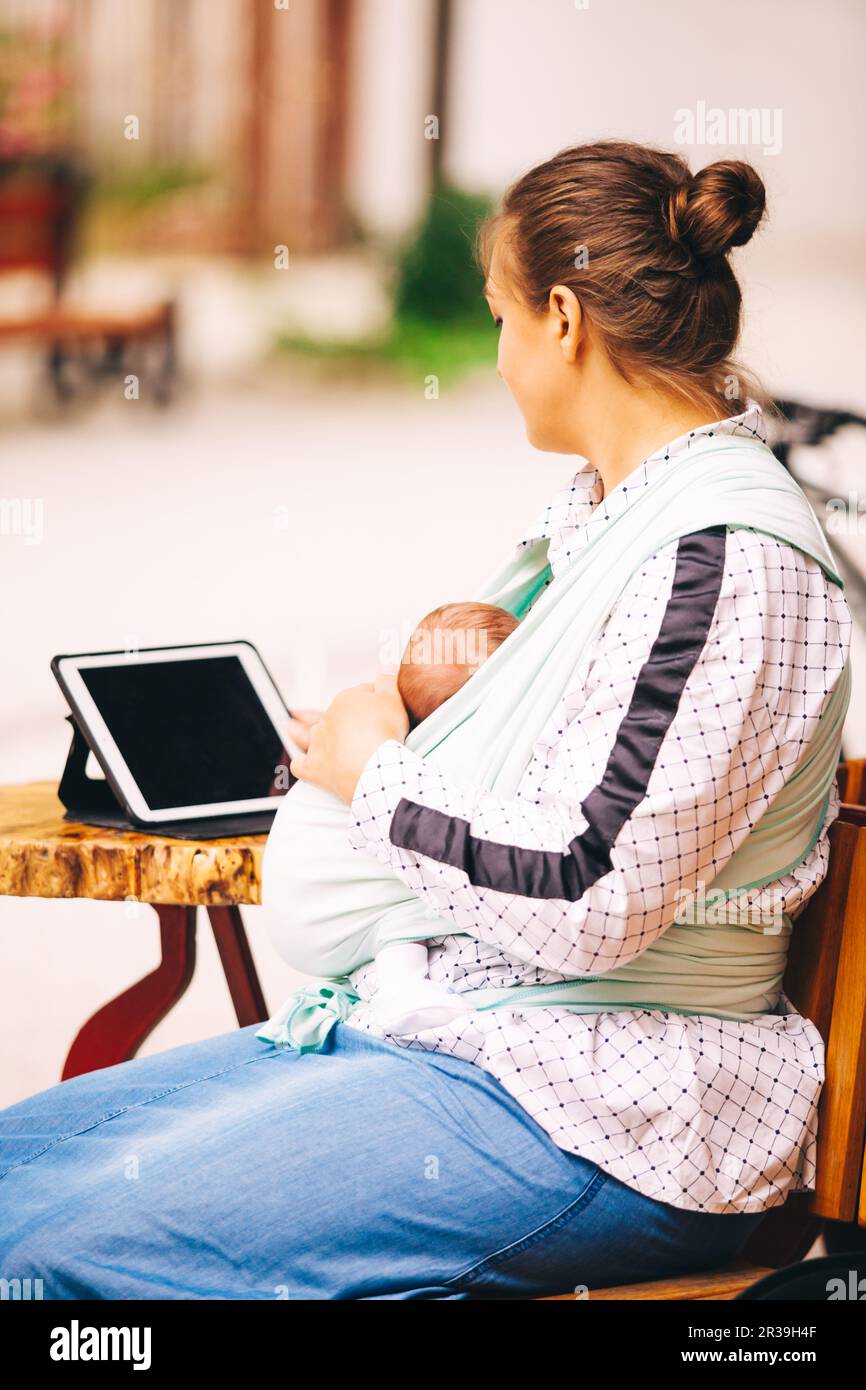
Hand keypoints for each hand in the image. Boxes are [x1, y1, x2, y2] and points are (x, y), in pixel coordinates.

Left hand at [289, 674, 408, 804]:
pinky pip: (301, 765)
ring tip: (297, 729)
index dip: (372, 702)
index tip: (381, 709)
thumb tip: (386, 663)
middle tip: (361, 727)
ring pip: (310, 735)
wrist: (376, 765)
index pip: (359, 696)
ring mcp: (319, 744)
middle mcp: (328, 720)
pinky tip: (302, 762)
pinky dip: (301, 764)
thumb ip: (387, 680)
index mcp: (345, 701)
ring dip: (306, 732)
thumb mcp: (392, 699)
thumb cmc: (384, 733)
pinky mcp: (315, 768)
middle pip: (336, 715)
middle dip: (346, 718)